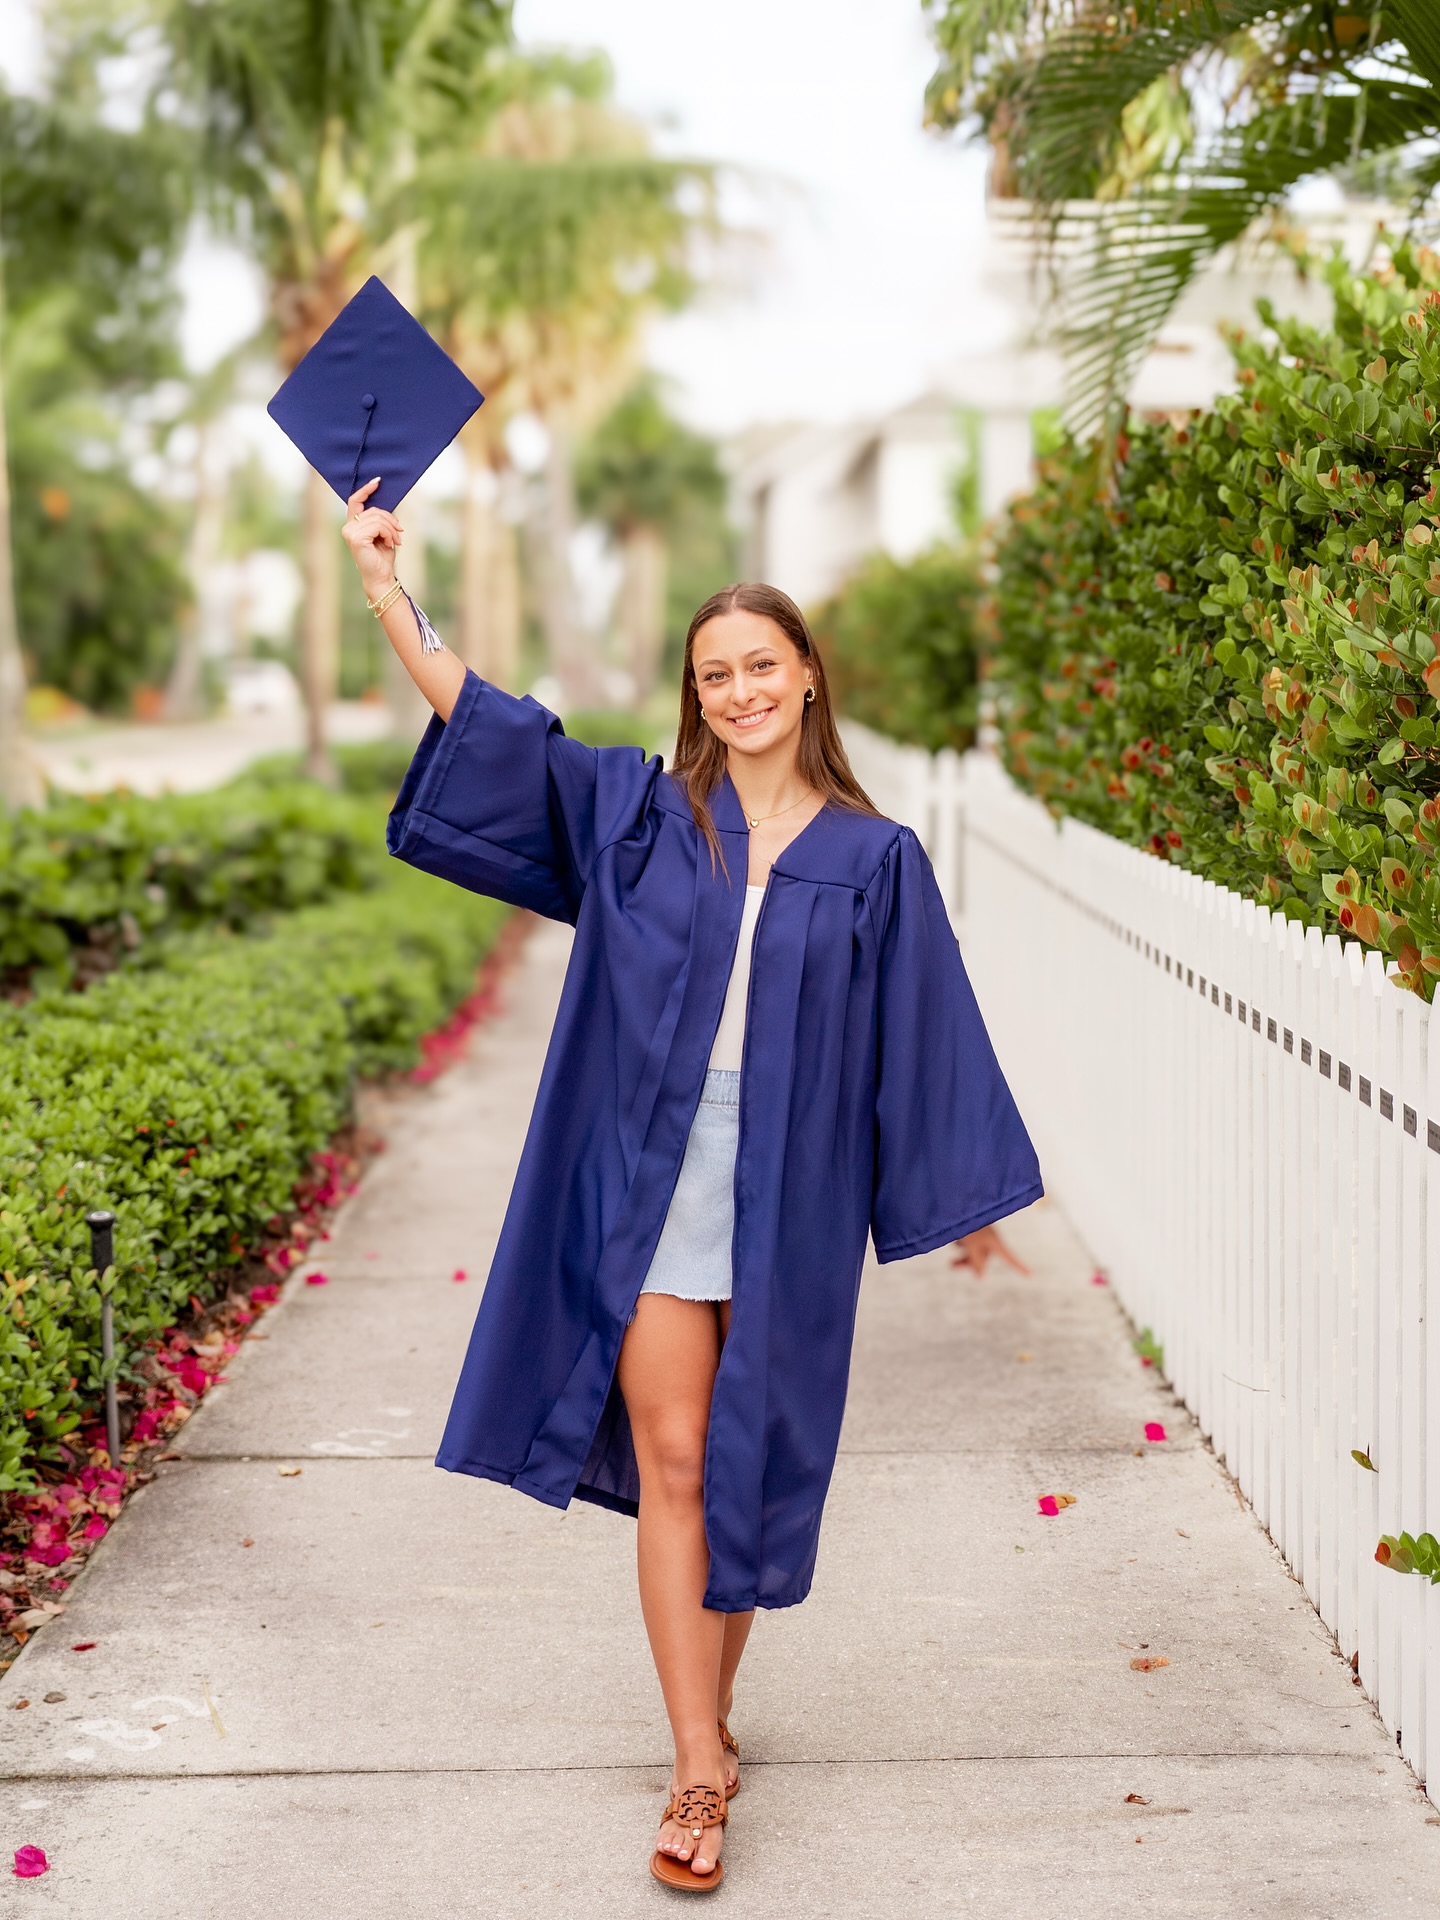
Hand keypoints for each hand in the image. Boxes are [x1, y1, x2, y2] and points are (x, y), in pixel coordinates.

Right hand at [341, 477, 403, 599]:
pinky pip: (378, 526)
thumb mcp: (383, 534)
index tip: (378, 481)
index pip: (355, 501)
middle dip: (391, 520)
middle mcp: (348, 527)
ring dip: (392, 529)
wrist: (381, 577)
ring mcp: (350, 532)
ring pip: (378, 518)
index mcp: (353, 524)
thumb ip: (380, 520)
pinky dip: (389, 533)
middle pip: (373, 510)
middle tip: (400, 532)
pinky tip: (390, 544)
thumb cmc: (382, 557)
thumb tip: (388, 507)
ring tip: (396, 540)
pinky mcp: (356, 538)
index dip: (366, 490)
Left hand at [951, 1225, 1028, 1277]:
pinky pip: (968, 1239)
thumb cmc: (969, 1224)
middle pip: (984, 1256)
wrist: (960, 1202)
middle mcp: (991, 1237)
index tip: (1031, 1274)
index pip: (1009, 1257)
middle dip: (970, 1262)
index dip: (1020, 1266)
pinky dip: (960, 1242)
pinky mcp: (972, 1226)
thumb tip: (981, 1278)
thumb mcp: (972, 1246)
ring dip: (963, 1254)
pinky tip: (952, 1238)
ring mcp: (981, 1231)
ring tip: (949, 1253)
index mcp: (996, 1241)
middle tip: (951, 1266)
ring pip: (974, 1248)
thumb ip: (977, 1262)